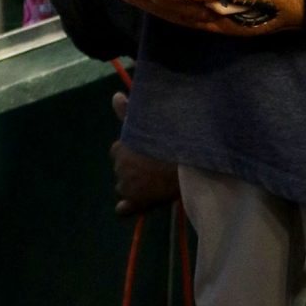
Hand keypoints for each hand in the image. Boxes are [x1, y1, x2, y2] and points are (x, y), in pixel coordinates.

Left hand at [110, 90, 178, 216]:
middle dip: (133, 168)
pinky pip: (124, 210)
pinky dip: (127, 208)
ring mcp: (127, 186)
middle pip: (122, 169)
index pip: (119, 151)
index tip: (148, 152)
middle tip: (154, 166)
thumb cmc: (172, 140)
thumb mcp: (149, 122)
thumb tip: (114, 95)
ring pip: (126, 187)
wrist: (190, 165)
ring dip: (135, 185)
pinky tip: (132, 207)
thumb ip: (127, 111)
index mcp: (120, 148)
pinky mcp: (137, 203)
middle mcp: (120, 167)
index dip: (133, 152)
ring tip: (156, 181)